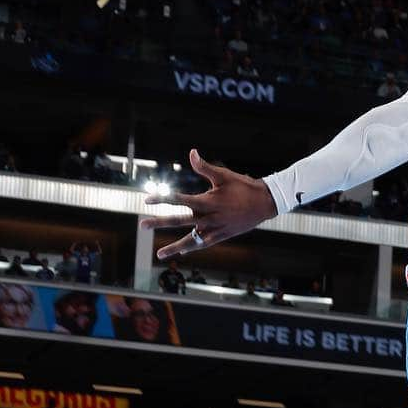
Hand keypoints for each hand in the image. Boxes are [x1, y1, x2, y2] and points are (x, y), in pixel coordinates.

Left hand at [141, 148, 276, 258]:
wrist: (265, 203)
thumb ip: (204, 167)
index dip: (162, 198)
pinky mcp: (223, 235)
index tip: (147, 200)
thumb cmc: (244, 186)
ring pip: (191, 240)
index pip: (179, 200)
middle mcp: (209, 217)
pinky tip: (182, 251)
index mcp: (207, 201)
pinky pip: (204, 244)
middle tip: (142, 225)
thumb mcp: (224, 175)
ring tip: (160, 254)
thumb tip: (192, 152)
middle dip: (159, 222)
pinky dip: (193, 247)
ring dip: (174, 246)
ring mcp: (216, 228)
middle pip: (179, 221)